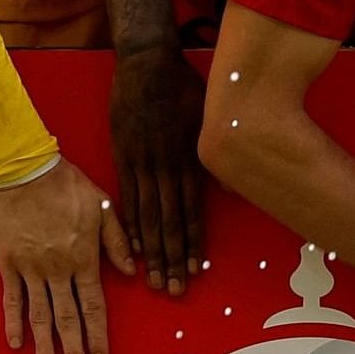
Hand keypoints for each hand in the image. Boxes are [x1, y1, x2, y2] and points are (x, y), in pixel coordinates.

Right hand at [0, 159, 133, 353]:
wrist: (25, 170)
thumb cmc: (67, 185)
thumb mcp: (104, 207)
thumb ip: (118, 242)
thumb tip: (131, 271)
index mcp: (84, 258)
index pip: (94, 305)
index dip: (98, 334)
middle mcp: (58, 269)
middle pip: (68, 318)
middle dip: (75, 350)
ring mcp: (30, 269)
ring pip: (40, 315)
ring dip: (45, 346)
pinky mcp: (8, 263)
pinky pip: (12, 299)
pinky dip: (13, 322)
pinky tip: (16, 344)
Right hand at [107, 47, 206, 295]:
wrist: (146, 64)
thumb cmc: (185, 88)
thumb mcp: (211, 116)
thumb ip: (217, 155)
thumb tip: (232, 189)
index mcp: (188, 158)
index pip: (192, 210)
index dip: (194, 241)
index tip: (196, 269)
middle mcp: (164, 167)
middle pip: (168, 221)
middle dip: (172, 258)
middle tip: (174, 289)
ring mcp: (140, 164)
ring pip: (147, 217)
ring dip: (152, 252)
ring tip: (154, 279)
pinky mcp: (122, 158)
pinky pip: (125, 200)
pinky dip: (129, 227)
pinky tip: (132, 251)